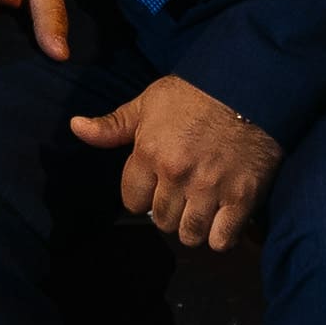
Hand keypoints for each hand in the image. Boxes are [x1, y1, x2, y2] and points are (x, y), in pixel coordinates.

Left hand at [72, 77, 279, 251]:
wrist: (250, 84)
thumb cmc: (195, 93)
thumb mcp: (148, 102)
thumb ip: (113, 124)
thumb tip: (75, 127)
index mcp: (149, 153)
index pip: (132, 201)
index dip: (143, 194)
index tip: (156, 184)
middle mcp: (176, 175)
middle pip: (161, 221)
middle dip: (168, 210)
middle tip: (182, 195)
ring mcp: (210, 189)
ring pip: (189, 235)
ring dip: (192, 226)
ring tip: (200, 209)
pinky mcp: (242, 198)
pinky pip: (221, 240)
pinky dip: (219, 236)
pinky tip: (221, 219)